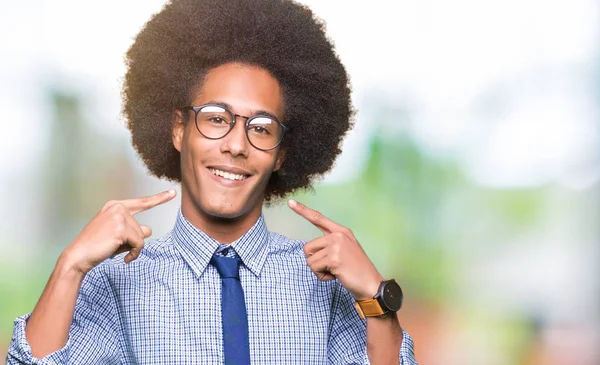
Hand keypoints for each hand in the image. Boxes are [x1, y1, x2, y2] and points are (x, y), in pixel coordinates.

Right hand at [60, 190, 176, 274]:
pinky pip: (139, 244)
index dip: (159, 199)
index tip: (173, 193)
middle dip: (133, 242)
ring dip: (132, 248)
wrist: (79, 256)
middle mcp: (117, 207)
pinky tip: (124, 258)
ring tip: (115, 250)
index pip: (142, 202)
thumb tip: (149, 230)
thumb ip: (134, 230)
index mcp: (115, 206)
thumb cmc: (96, 247)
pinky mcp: (121, 228)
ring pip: (141, 236)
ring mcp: (119, 216)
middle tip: (115, 247)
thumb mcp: (117, 235)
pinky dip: (134, 253)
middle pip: (142, 228)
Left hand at [288, 199, 383, 299]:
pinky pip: (315, 268)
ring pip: (310, 260)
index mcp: (341, 231)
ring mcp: (336, 245)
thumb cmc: (357, 270)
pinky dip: (322, 276)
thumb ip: (330, 244)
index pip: (318, 218)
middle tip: (332, 267)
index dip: (302, 210)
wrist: (371, 283)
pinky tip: (336, 276)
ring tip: (336, 271)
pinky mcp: (334, 258)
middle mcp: (338, 235)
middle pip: (308, 247)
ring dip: (319, 270)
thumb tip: (310, 250)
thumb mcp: (346, 250)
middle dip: (315, 261)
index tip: (290, 202)